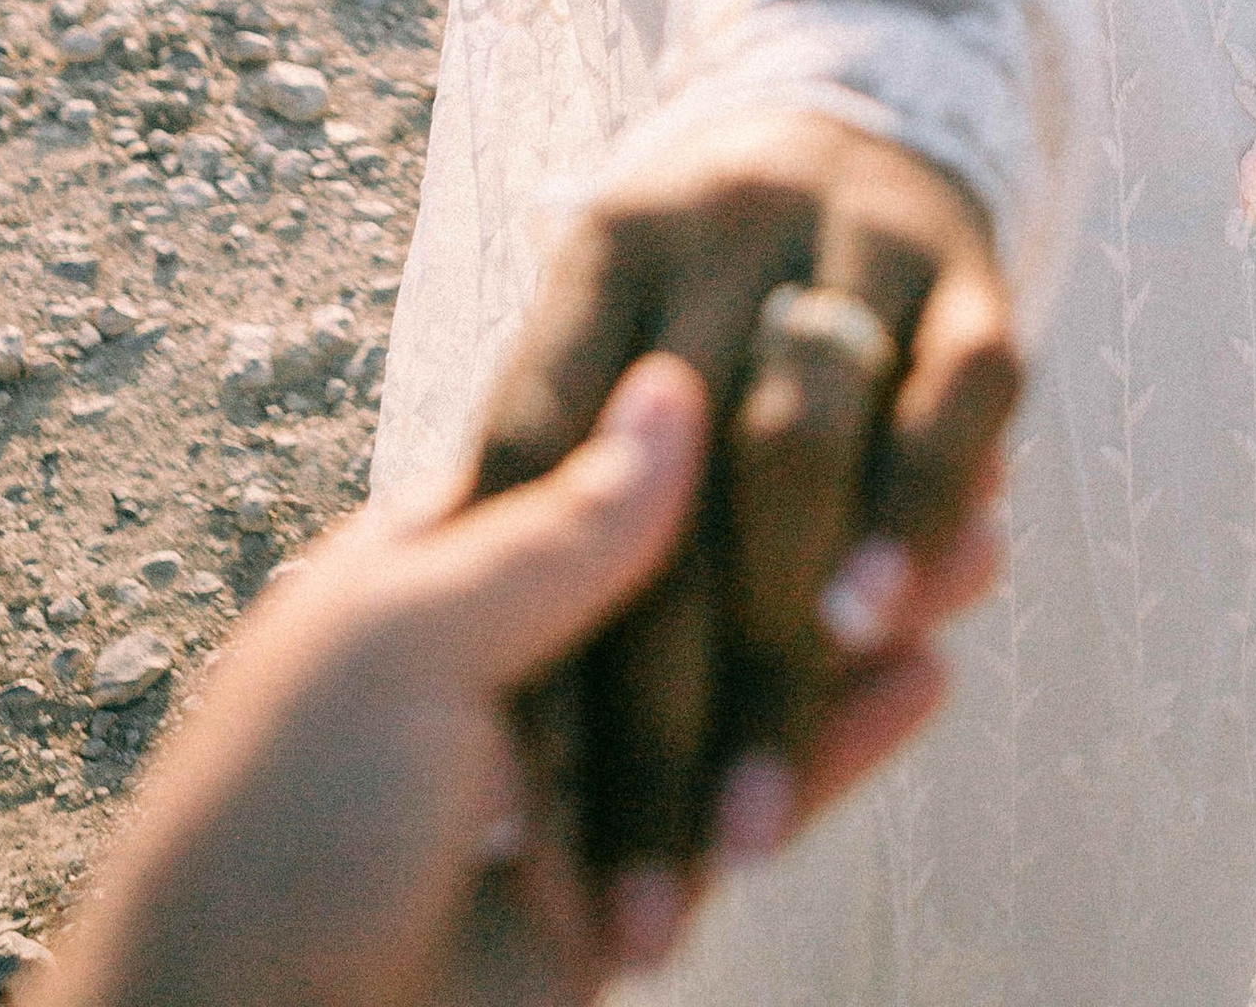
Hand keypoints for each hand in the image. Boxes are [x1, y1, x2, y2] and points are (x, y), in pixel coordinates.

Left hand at [44, 353, 999, 1006]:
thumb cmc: (274, 817)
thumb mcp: (399, 643)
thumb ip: (547, 530)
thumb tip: (671, 385)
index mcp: (452, 565)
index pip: (617, 467)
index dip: (734, 422)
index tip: (847, 365)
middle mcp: (527, 658)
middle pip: (708, 565)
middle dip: (828, 518)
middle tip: (954, 467)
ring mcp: (582, 776)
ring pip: (749, 676)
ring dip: (861, 619)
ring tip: (981, 556)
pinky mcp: (626, 890)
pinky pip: (751, 799)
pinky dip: (840, 741)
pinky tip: (924, 676)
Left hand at [467, 110, 1020, 927]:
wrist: (889, 62)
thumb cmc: (701, 285)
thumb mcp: (597, 321)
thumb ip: (547, 462)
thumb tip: (546, 493)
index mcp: (600, 255)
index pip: (537, 448)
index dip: (513, 615)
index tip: (503, 812)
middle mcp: (719, 235)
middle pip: (669, 494)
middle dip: (648, 718)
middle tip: (629, 901)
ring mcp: (851, 245)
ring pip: (803, 460)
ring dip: (778, 660)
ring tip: (749, 823)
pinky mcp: (969, 278)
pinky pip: (958, 405)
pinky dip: (923, 526)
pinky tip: (897, 639)